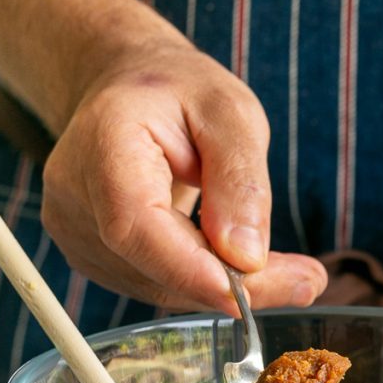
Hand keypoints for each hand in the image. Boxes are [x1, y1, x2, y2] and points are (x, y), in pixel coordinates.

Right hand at [41, 35, 326, 314]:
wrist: (126, 89)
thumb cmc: (178, 92)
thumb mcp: (229, 112)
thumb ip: (239, 180)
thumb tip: (247, 258)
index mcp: (102, 147)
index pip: (135, 226)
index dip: (191, 270)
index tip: (251, 294)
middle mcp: (74, 199)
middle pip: (152, 267)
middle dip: (232, 285)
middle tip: (308, 281)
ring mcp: (76, 234)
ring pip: (158, 286)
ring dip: (225, 288)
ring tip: (291, 272)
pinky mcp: (94, 256)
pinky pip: (155, 284)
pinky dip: (205, 282)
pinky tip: (242, 264)